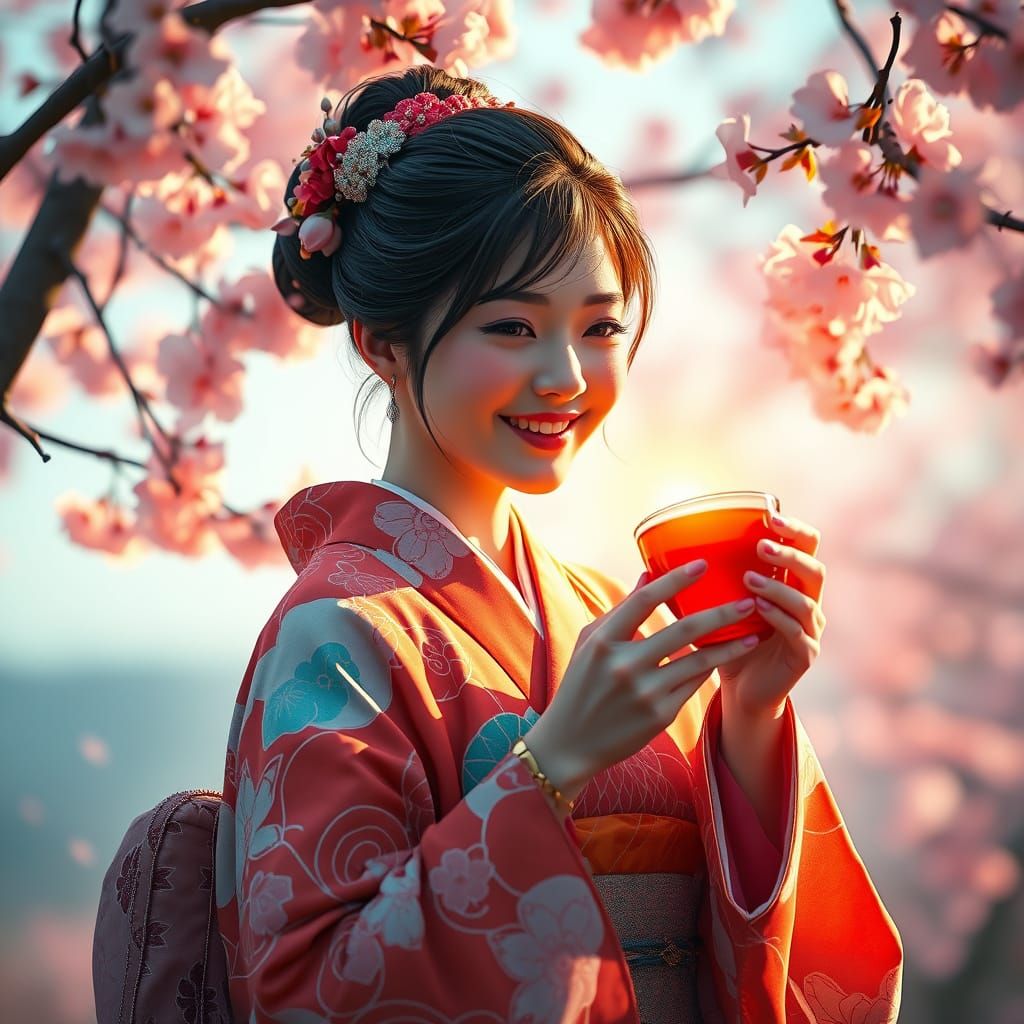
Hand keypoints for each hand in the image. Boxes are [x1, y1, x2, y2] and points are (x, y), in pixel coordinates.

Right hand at [528, 562, 766, 800]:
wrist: (570, 743)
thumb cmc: (579, 685)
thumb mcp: (590, 644)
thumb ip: (620, 610)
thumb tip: (648, 575)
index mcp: (604, 641)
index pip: (645, 600)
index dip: (676, 580)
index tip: (703, 564)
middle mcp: (625, 665)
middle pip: (683, 630)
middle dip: (721, 613)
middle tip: (748, 602)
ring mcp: (645, 692)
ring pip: (699, 661)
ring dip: (730, 646)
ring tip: (753, 634)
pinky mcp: (660, 715)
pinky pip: (693, 685)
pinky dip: (709, 669)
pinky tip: (724, 658)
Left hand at [716, 513, 826, 716]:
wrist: (741, 689)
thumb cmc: (726, 642)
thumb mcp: (713, 607)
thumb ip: (698, 583)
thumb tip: (650, 563)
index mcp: (789, 583)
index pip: (806, 547)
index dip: (795, 530)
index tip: (771, 516)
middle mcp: (807, 602)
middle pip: (815, 569)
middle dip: (789, 555)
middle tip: (761, 546)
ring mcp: (810, 629)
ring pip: (806, 601)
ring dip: (778, 587)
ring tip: (749, 579)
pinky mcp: (804, 655)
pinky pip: (797, 633)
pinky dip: (779, 619)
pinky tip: (758, 609)